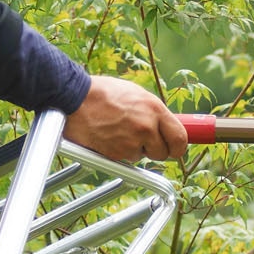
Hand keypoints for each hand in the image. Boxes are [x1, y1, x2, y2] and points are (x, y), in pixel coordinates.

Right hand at [63, 75, 187, 162]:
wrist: (73, 98)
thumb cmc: (102, 93)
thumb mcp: (136, 95)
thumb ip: (152, 112)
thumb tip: (165, 126)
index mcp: (155, 109)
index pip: (180, 138)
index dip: (178, 147)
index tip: (174, 149)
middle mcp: (146, 127)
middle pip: (162, 153)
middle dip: (154, 150)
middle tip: (140, 140)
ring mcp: (130, 142)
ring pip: (141, 156)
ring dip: (132, 150)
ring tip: (116, 131)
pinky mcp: (115, 154)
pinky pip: (123, 160)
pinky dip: (117, 152)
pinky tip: (107, 137)